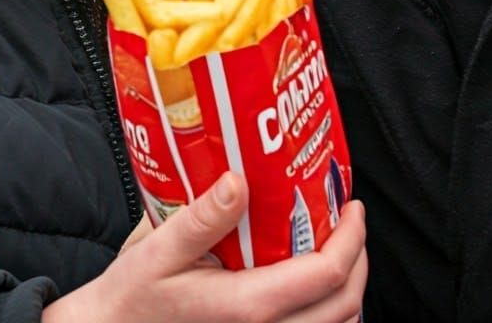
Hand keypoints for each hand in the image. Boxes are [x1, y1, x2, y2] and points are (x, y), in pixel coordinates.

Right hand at [44, 172, 365, 322]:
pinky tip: (307, 280)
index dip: (351, 238)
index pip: (327, 276)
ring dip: (344, 287)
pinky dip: (324, 311)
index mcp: (248, 308)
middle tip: (349, 222)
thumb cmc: (133, 297)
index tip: (351, 205)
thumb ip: (202, 218)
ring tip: (333, 245)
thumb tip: (237, 181)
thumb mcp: (158, 250)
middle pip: (344, 307)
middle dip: (358, 260)